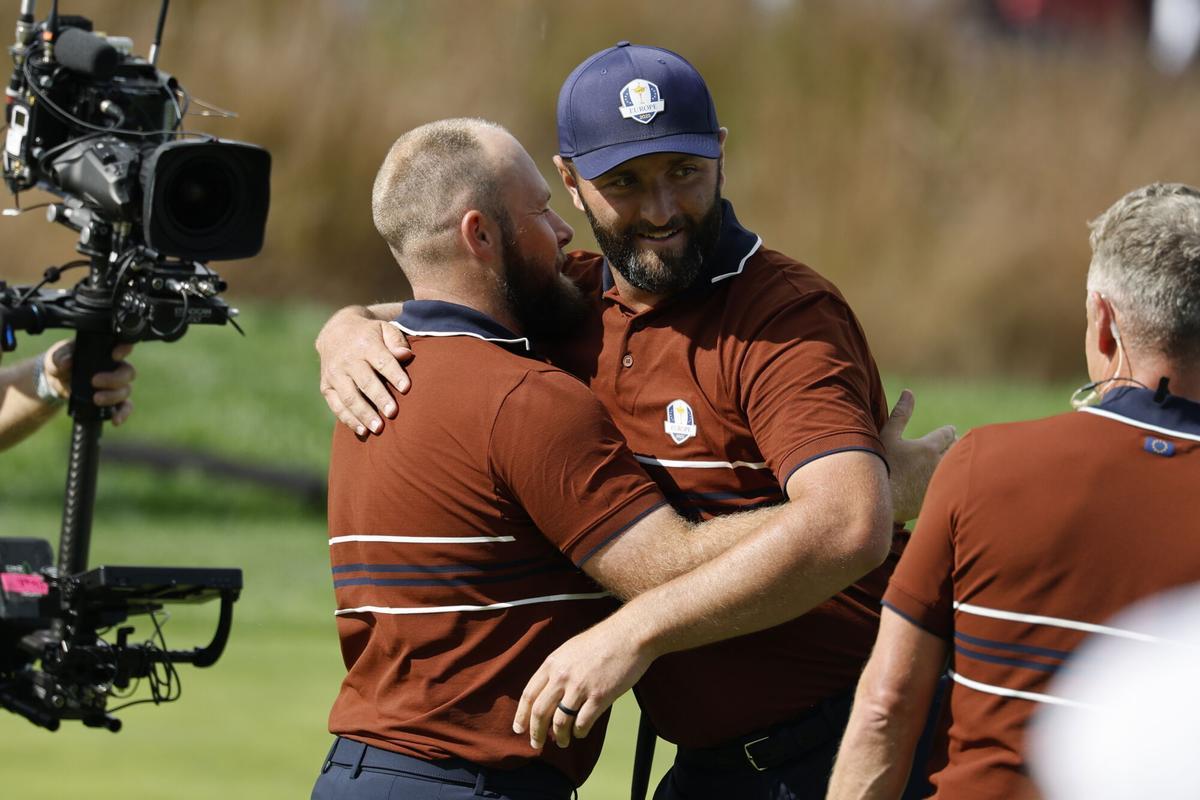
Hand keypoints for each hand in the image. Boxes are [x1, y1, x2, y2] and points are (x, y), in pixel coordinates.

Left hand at [44, 341, 136, 424]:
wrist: (56, 381)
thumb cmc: (60, 363)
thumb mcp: (56, 357)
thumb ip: (60, 357)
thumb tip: (67, 362)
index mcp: (105, 351)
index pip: (124, 346)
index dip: (125, 349)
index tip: (114, 356)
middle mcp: (116, 367)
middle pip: (128, 372)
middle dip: (115, 379)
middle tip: (95, 382)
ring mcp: (116, 384)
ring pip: (126, 390)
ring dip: (113, 396)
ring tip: (96, 400)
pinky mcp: (114, 400)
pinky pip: (126, 407)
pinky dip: (123, 413)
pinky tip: (115, 420)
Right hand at [316, 307, 412, 435]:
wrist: (335, 333)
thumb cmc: (370, 335)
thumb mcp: (385, 329)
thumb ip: (397, 341)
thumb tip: (406, 355)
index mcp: (366, 344)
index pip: (382, 361)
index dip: (394, 374)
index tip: (407, 388)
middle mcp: (347, 360)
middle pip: (365, 381)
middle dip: (379, 398)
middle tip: (393, 413)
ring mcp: (334, 374)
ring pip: (349, 396)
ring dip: (363, 413)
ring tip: (378, 428)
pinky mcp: (326, 387)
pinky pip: (336, 405)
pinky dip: (348, 419)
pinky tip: (363, 431)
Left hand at [513, 615, 652, 751]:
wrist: (628, 635)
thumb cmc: (601, 641)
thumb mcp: (569, 649)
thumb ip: (557, 669)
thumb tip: (547, 693)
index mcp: (552, 663)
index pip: (529, 694)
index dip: (521, 715)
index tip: (518, 729)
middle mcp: (562, 676)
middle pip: (540, 712)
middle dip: (536, 733)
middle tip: (536, 744)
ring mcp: (580, 687)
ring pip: (560, 722)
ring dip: (560, 736)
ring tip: (562, 742)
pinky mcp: (600, 696)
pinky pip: (582, 723)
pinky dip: (579, 732)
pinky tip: (580, 732)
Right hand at [882, 389, 955, 522]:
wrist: (877, 501)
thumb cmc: (879, 465)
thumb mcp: (886, 436)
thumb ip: (900, 414)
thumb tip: (909, 392)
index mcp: (928, 447)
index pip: (947, 433)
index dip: (948, 431)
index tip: (949, 431)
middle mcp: (938, 465)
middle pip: (956, 450)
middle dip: (954, 445)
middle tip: (953, 444)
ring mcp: (939, 483)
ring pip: (956, 469)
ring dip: (954, 462)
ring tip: (949, 461)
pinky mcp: (937, 498)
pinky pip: (950, 486)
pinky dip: (949, 480)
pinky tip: (943, 482)